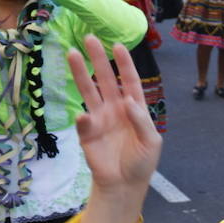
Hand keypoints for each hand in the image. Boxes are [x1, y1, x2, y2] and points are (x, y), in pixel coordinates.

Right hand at [67, 34, 160, 193]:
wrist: (125, 183)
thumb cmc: (142, 161)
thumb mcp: (151, 141)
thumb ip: (142, 121)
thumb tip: (129, 101)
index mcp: (134, 108)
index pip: (129, 81)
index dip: (125, 64)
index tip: (118, 46)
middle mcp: (115, 108)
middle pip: (105, 79)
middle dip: (98, 59)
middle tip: (89, 39)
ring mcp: (99, 119)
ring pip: (88, 91)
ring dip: (80, 74)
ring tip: (72, 53)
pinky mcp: (87, 133)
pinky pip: (83, 121)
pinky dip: (83, 117)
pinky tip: (85, 115)